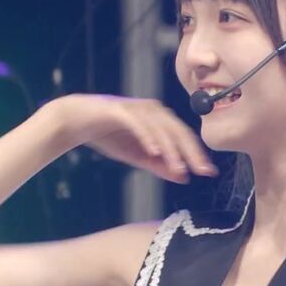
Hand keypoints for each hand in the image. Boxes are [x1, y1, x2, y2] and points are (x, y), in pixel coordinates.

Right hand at [45, 93, 217, 183]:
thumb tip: (183, 177)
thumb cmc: (108, 135)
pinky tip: (155, 152)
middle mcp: (153, 109)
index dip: (198, 154)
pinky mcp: (119, 109)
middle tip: (202, 171)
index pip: (184, 137)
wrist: (75, 121)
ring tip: (180, 168)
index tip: (209, 172)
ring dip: (171, 149)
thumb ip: (159, 165)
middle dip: (192, 153)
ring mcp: (136, 108)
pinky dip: (148, 137)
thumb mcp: (137, 155)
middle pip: (178, 131)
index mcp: (160, 118)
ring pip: (161, 129)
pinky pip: (138, 124)